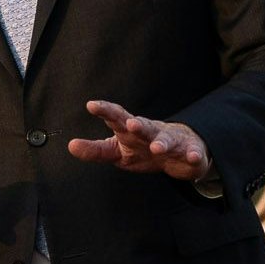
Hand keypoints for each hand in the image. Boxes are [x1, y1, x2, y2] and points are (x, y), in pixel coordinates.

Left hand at [70, 100, 209, 180]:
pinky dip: (194, 155)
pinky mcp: (189, 151)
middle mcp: (150, 132)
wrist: (179, 150)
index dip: (105, 112)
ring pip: (166, 140)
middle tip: (130, 124)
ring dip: (162, 142)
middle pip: (143, 126)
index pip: (116, 118)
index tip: (91, 105)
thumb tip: (70, 146)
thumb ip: (95, 150)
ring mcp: (171, 140)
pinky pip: (192, 153)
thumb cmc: (141, 148)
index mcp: (130, 131)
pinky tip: (193, 158)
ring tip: (156, 148)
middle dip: (138, 125)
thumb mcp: (116, 151)